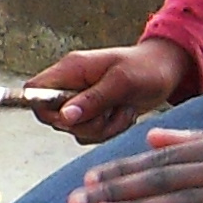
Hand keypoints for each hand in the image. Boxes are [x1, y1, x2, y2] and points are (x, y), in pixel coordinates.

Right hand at [28, 37, 199, 138]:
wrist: (168, 70)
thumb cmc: (146, 68)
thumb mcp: (121, 82)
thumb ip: (92, 99)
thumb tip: (64, 116)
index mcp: (70, 69)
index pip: (34, 91)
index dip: (43, 108)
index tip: (71, 117)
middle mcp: (71, 85)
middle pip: (55, 118)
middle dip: (84, 124)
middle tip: (109, 112)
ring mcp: (83, 100)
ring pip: (75, 130)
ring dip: (101, 129)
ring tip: (123, 109)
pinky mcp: (95, 113)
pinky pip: (91, 134)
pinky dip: (110, 131)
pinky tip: (124, 114)